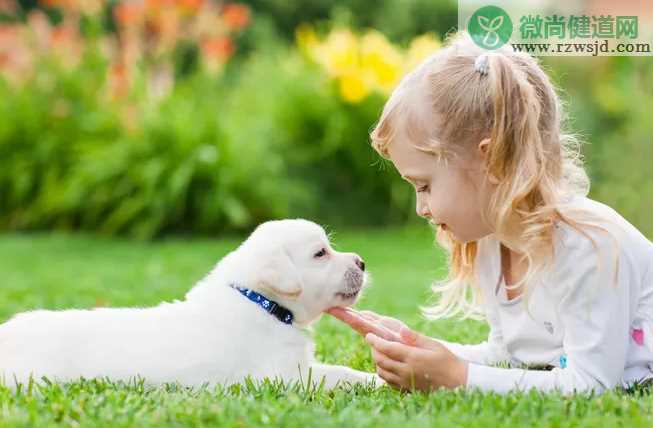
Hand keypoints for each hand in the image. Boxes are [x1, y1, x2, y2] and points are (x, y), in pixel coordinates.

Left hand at [326, 307, 467, 390]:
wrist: (458, 382)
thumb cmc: (447, 360)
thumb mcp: (433, 345)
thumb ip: (415, 337)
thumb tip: (401, 329)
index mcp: (412, 358)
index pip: (386, 348)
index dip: (374, 341)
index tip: (368, 335)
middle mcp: (406, 371)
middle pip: (380, 360)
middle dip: (374, 349)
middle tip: (373, 341)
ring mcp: (406, 382)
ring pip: (382, 371)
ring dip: (378, 361)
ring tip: (380, 351)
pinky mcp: (407, 389)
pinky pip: (388, 381)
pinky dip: (384, 372)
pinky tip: (389, 364)